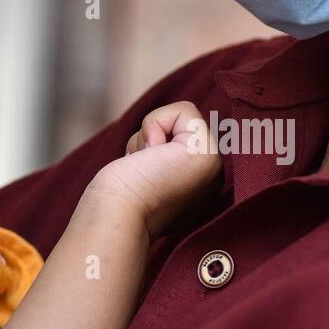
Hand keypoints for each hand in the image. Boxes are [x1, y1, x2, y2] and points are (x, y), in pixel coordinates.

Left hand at [88, 101, 221, 237]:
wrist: (113, 218)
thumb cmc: (114, 201)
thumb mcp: (143, 177)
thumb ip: (158, 162)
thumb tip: (156, 145)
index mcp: (197, 193)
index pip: (177, 145)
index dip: (148, 150)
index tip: (139, 178)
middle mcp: (211, 183)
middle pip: (180, 130)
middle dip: (148, 141)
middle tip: (140, 171)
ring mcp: (214, 170)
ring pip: (182, 118)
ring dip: (148, 136)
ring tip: (144, 168)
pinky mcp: (208, 154)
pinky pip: (184, 110)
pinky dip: (155, 124)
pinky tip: (150, 155)